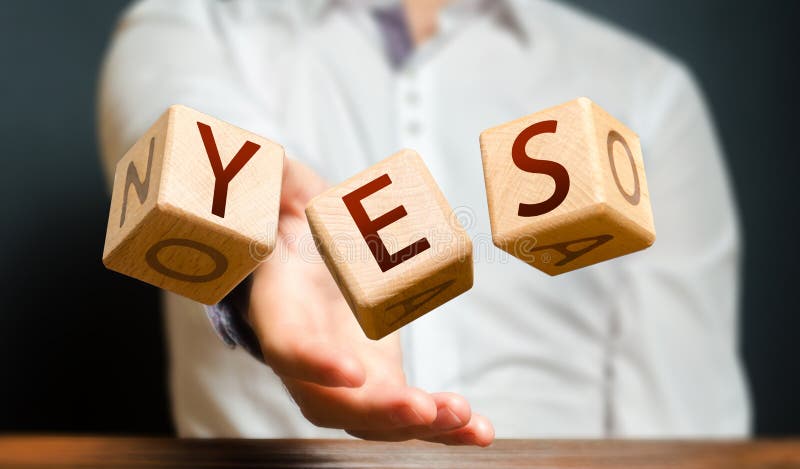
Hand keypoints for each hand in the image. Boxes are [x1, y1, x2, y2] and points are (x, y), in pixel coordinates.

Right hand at [247, 158, 493, 444]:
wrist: (304, 247)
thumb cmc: (291, 217)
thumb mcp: (276, 187)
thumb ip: (272, 177)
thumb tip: (268, 160)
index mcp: (279, 303)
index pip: (286, 344)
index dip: (312, 361)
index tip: (351, 371)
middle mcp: (307, 351)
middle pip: (330, 401)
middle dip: (376, 411)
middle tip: (420, 408)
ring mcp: (345, 371)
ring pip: (373, 417)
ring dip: (418, 425)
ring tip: (464, 420)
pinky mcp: (380, 374)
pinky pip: (406, 410)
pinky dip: (442, 425)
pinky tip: (479, 431)